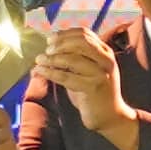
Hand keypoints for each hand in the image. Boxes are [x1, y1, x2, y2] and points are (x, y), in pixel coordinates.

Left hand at [43, 29, 132, 145]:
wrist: (110, 116)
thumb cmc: (95, 91)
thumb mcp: (89, 69)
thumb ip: (76, 57)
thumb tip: (50, 47)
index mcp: (105, 51)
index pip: (84, 33)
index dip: (65, 34)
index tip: (50, 39)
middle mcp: (105, 59)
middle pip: (80, 42)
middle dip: (59, 44)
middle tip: (46, 50)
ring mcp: (100, 73)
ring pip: (72, 59)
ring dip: (52, 58)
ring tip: (39, 60)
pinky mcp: (92, 88)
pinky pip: (67, 77)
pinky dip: (51, 72)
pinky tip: (40, 71)